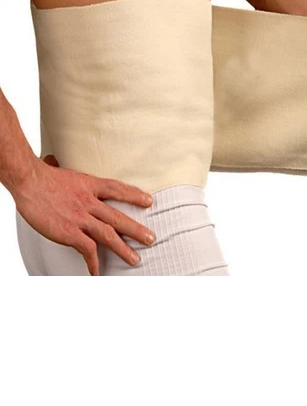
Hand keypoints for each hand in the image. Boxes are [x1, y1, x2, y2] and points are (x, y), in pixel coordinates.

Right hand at [13, 154, 155, 275]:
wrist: (29, 181)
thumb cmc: (41, 176)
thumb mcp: (63, 171)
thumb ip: (66, 174)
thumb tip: (52, 160)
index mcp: (89, 185)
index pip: (117, 189)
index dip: (134, 195)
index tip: (149, 201)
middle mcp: (89, 201)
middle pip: (118, 217)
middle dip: (137, 230)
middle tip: (151, 239)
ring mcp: (80, 218)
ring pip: (108, 235)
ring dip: (123, 249)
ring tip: (135, 260)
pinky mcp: (69, 231)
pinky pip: (87, 249)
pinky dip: (93, 262)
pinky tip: (97, 272)